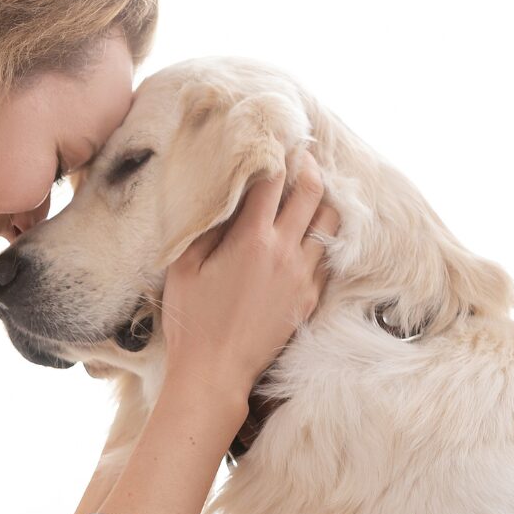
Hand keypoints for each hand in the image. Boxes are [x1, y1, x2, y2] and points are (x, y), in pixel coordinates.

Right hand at [160, 151, 338, 418]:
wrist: (215, 373)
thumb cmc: (191, 319)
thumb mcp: (183, 267)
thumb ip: (204, 227)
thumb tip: (220, 196)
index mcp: (251, 240)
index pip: (272, 181)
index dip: (275, 155)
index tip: (274, 140)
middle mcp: (285, 253)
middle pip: (311, 193)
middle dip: (307, 167)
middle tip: (301, 153)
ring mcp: (303, 277)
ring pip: (330, 223)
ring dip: (323, 200)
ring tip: (312, 189)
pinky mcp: (309, 300)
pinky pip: (328, 257)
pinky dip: (324, 237)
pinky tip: (313, 232)